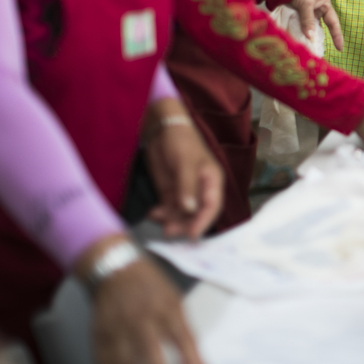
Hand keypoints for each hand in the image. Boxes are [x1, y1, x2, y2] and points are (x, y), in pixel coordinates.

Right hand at [87, 245, 206, 363]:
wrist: (116, 270)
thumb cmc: (150, 286)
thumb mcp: (175, 301)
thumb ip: (188, 334)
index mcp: (165, 306)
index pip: (182, 337)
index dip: (191, 361)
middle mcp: (140, 316)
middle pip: (150, 351)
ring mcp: (117, 325)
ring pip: (123, 361)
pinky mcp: (99, 334)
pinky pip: (104, 362)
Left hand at [143, 103, 222, 238]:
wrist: (162, 129)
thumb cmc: (181, 141)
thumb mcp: (185, 162)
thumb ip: (187, 186)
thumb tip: (189, 210)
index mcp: (212, 182)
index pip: (212, 206)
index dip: (203, 222)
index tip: (191, 235)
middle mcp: (200, 190)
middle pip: (196, 215)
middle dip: (184, 224)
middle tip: (168, 231)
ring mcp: (185, 193)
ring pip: (181, 215)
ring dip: (170, 220)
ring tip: (156, 218)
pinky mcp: (170, 193)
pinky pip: (168, 210)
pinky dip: (161, 214)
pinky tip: (152, 213)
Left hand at [291, 0, 343, 51]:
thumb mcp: (306, 4)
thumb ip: (308, 20)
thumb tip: (311, 38)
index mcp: (325, 6)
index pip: (333, 24)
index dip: (337, 36)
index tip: (340, 49)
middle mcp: (317, 10)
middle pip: (322, 28)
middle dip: (321, 38)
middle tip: (321, 51)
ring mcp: (307, 13)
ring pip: (311, 28)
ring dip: (309, 37)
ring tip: (310, 49)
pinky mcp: (297, 14)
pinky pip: (301, 26)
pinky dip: (301, 33)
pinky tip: (299, 40)